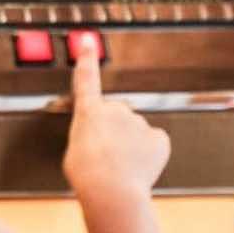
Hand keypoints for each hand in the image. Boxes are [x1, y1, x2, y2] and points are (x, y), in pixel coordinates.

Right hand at [63, 46, 170, 206]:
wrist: (112, 192)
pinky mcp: (158, 137)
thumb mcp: (75, 151)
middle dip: (113, 131)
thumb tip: (101, 139)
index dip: (86, 58)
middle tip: (106, 156)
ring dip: (130, 145)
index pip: (86, 78)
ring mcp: (139, 122)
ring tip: (120, 168)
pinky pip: (154, 142)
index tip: (88, 40)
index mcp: (89, 112)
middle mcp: (115, 110)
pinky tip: (139, 167)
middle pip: (116, 115)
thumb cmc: (87, 175)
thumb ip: (88, 136)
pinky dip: (149, 153)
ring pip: (135, 131)